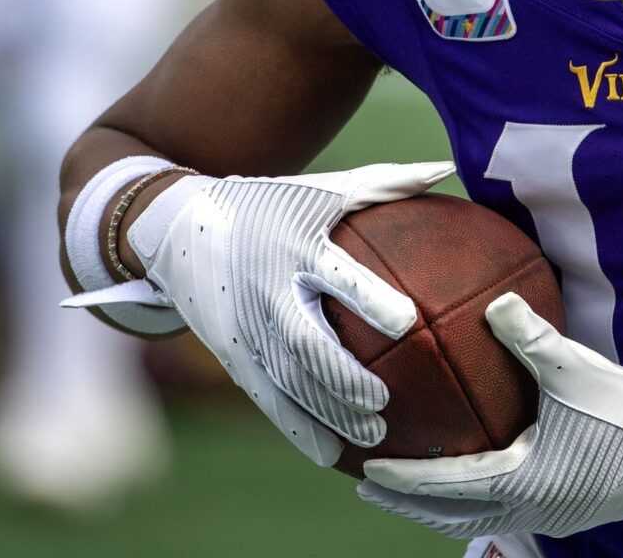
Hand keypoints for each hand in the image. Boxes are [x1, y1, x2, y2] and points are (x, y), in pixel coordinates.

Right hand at [66, 162, 452, 466]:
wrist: (177, 225)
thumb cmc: (270, 204)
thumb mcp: (323, 187)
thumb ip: (385, 183)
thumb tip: (446, 167)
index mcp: (296, 246)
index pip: (335, 275)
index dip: (369, 298)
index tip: (407, 321)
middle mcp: (267, 290)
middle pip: (306, 342)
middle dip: (343, 377)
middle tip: (385, 401)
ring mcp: (244, 328)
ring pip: (287, 381)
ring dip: (328, 412)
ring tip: (374, 433)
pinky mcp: (232, 355)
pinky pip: (266, 398)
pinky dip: (298, 428)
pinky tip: (331, 454)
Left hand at [357, 293, 622, 538]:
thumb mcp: (574, 368)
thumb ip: (529, 336)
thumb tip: (495, 300)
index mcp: (521, 481)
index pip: (443, 486)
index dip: (402, 476)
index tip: (367, 467)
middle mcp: (529, 509)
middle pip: (452, 516)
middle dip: (408, 504)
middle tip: (370, 487)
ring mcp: (550, 516)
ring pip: (479, 521)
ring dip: (441, 509)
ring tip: (413, 493)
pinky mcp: (569, 512)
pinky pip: (507, 514)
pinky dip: (477, 504)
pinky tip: (480, 481)